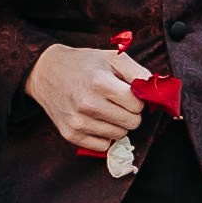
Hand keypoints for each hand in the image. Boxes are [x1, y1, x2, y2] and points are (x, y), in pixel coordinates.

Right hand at [26, 42, 149, 153]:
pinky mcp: (70, 134)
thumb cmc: (83, 64)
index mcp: (99, 83)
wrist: (46, 71)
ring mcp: (78, 122)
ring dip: (117, 123)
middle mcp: (87, 104)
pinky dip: (104, 134)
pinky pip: (103, 145)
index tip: (128, 92)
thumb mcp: (113, 57)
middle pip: (131, 122)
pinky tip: (95, 119)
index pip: (137, 105)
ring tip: (105, 107)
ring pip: (119, 135)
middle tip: (117, 100)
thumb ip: (139, 73)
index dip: (137, 98)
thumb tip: (155, 92)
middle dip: (130, 112)